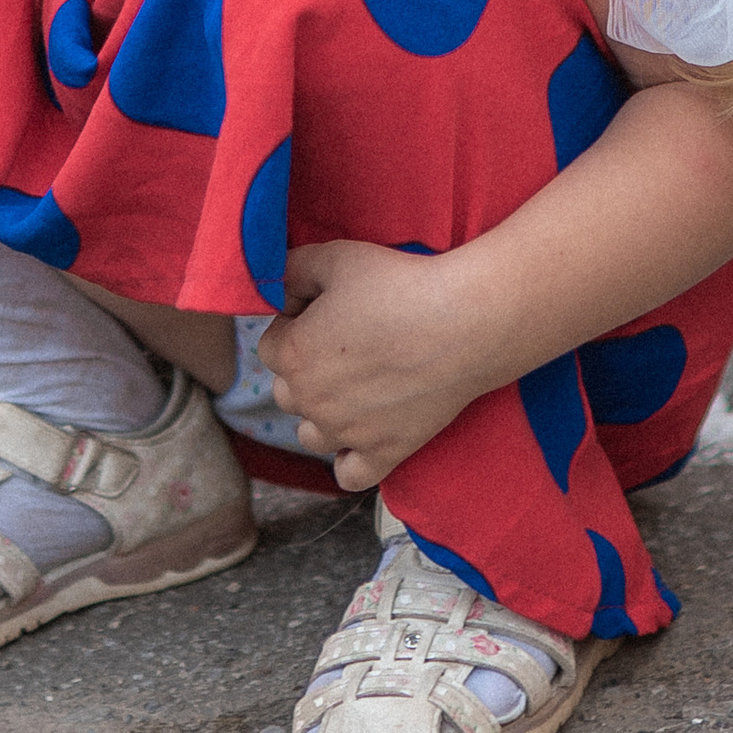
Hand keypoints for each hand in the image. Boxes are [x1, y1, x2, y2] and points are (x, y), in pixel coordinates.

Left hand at [259, 243, 496, 491]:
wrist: (464, 321)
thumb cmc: (399, 284)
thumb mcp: (335, 256)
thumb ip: (291, 270)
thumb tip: (279, 289)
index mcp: (292, 355)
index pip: (269, 346)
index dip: (294, 325)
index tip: (326, 312)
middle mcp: (311, 401)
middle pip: (287, 391)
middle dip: (307, 368)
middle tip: (348, 344)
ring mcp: (347, 433)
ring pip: (310, 434)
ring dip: (322, 414)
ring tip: (355, 388)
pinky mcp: (385, 452)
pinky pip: (350, 475)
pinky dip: (349, 460)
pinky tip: (361, 439)